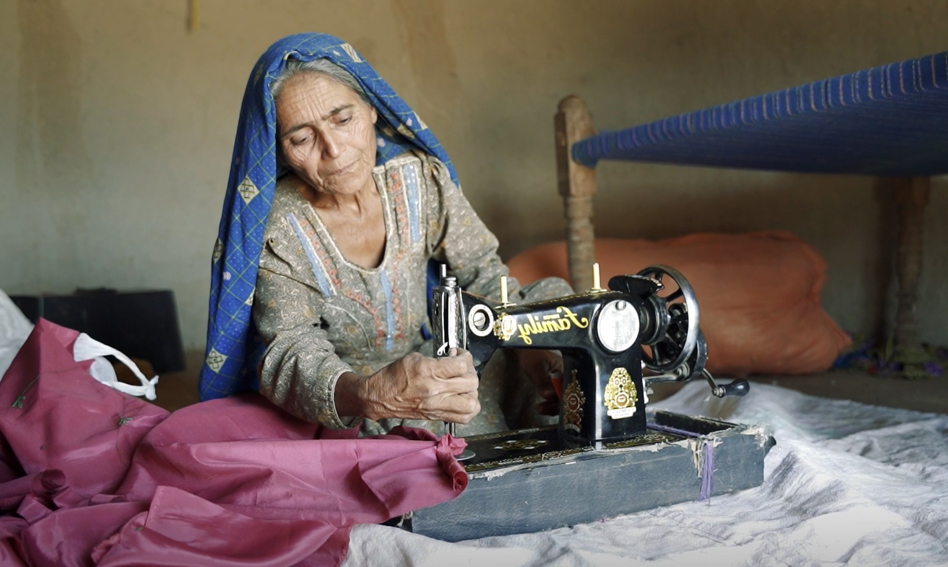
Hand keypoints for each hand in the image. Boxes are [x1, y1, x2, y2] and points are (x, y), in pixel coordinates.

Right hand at [337, 350, 479, 422]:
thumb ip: (437, 359)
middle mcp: (435, 391)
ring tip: (465, 385)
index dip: (464, 357)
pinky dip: (469, 408)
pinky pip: (464, 417)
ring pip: (471, 403)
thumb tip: (453, 359)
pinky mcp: (437, 416)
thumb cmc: (393, 377)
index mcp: (428, 372)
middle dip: (470, 372)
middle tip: (463, 368)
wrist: (379, 397)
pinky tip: (463, 398)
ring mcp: (437, 406)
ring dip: (472, 392)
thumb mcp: (414, 358)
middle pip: (470, 383)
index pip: (461, 365)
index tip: (458, 354)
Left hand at [512, 349, 562, 415]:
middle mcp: (567, 377)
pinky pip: (556, 398)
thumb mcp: (535, 367)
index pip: (571, 389)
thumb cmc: (531, 355)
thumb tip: (549, 396)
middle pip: (568, 397)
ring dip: (552, 407)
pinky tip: (541, 407)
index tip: (552, 405)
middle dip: (556, 406)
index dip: (563, 400)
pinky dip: (549, 404)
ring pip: (561, 400)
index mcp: (567, 370)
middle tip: (541, 409)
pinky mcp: (555, 386)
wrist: (526, 350)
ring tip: (539, 409)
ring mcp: (561, 382)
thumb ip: (542, 382)